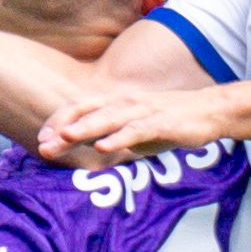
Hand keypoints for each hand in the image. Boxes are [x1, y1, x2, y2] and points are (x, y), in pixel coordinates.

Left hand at [38, 87, 229, 160]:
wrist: (208, 112)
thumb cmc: (167, 122)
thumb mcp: (134, 130)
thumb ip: (111, 136)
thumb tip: (88, 149)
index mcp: (116, 103)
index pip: (80, 108)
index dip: (59, 121)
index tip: (42, 138)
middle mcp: (125, 103)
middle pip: (88, 114)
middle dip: (64, 129)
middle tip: (43, 146)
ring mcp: (143, 111)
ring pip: (109, 119)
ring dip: (86, 128)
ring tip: (66, 137)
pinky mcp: (161, 122)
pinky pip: (137, 130)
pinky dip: (119, 138)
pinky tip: (104, 146)